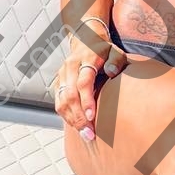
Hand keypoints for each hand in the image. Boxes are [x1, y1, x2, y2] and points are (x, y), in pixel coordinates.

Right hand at [53, 23, 127, 140]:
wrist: (85, 40)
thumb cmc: (104, 50)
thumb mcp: (115, 51)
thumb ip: (116, 60)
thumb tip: (111, 72)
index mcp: (84, 59)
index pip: (83, 82)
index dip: (86, 100)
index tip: (92, 116)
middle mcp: (70, 67)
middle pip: (70, 95)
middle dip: (79, 116)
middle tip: (89, 134)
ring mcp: (61, 75)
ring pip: (62, 101)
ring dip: (72, 119)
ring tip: (85, 134)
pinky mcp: (58, 83)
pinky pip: (58, 102)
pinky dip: (66, 116)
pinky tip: (77, 126)